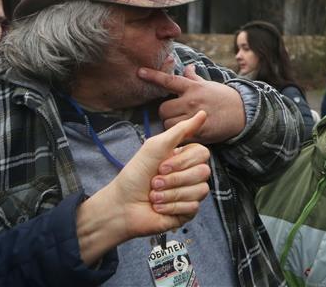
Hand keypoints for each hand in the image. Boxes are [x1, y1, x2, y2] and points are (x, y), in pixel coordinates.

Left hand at [76, 111, 211, 264]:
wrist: (121, 206)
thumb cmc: (135, 175)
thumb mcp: (156, 146)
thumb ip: (181, 130)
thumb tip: (204, 113)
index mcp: (185, 158)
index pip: (203, 154)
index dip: (183, 161)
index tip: (161, 166)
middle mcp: (191, 175)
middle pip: (203, 172)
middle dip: (174, 179)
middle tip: (154, 182)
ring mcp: (191, 194)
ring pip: (199, 190)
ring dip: (170, 194)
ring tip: (154, 197)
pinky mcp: (188, 212)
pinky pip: (193, 207)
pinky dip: (171, 207)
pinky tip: (158, 207)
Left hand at [141, 64, 245, 143]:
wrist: (243, 113)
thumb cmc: (224, 97)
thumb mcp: (209, 85)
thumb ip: (194, 78)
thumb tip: (187, 66)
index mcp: (193, 88)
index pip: (169, 80)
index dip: (153, 76)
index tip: (139, 72)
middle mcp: (191, 101)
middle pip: (163, 109)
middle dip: (165, 113)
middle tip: (173, 114)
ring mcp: (194, 117)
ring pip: (168, 124)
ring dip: (171, 126)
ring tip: (180, 124)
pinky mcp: (198, 132)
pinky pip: (179, 137)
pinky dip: (179, 137)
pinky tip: (185, 134)